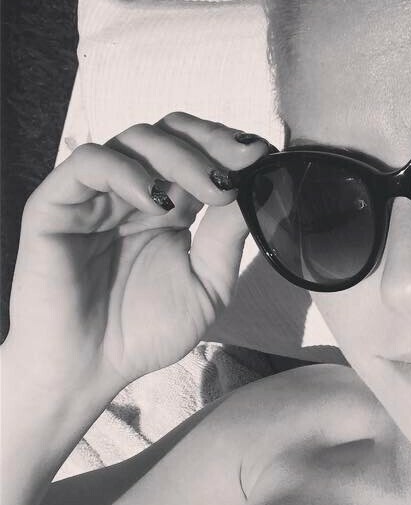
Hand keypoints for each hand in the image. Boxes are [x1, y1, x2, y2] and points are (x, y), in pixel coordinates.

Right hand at [7, 114, 268, 392]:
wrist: (89, 370)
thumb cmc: (143, 334)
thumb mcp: (206, 286)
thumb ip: (227, 237)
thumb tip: (256, 188)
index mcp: (166, 208)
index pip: (196, 152)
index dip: (227, 147)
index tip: (260, 156)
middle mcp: (130, 193)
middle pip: (168, 133)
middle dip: (209, 141)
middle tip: (239, 162)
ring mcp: (93, 195)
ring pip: (134, 140)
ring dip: (179, 157)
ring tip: (208, 190)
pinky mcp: (56, 203)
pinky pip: (89, 163)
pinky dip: (127, 172)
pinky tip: (155, 202)